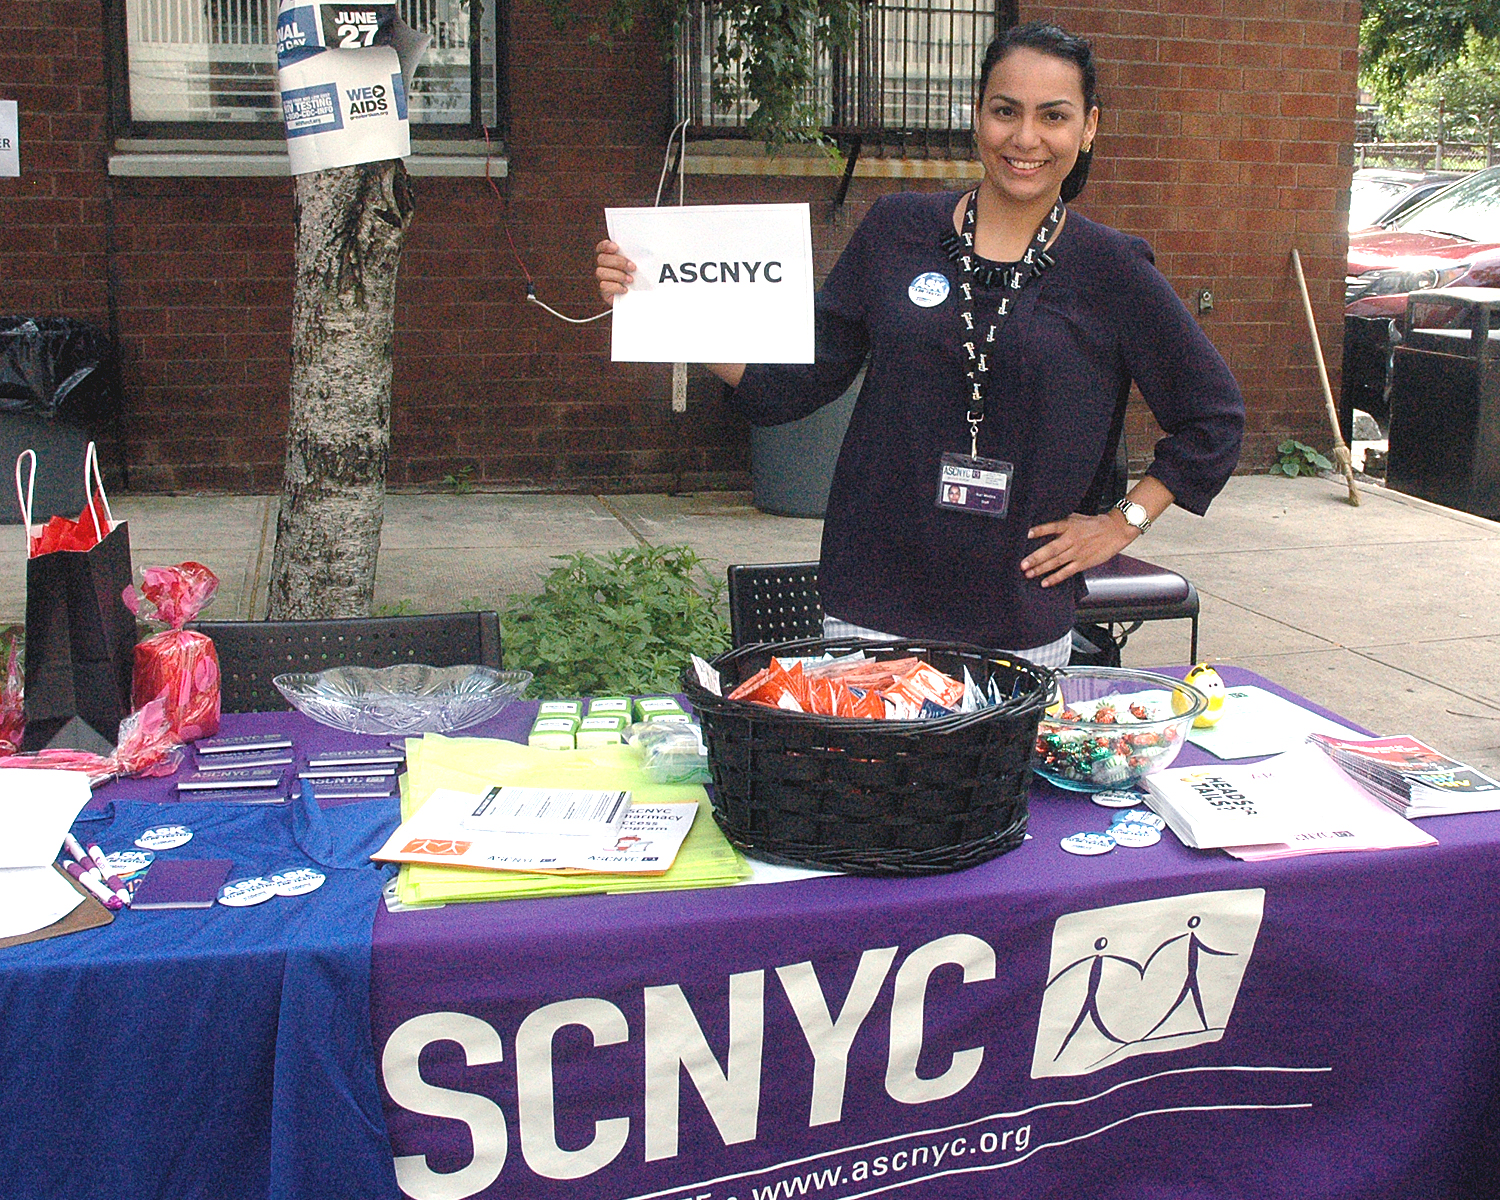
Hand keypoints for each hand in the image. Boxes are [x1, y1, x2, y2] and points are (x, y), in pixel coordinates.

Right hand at [595, 239, 634, 305]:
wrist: (638, 297)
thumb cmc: (638, 277)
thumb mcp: (639, 265)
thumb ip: (636, 257)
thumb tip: (645, 252)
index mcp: (609, 256)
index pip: (602, 247)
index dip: (606, 246)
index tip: (616, 247)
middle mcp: (603, 266)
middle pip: (602, 259)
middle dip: (618, 262)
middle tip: (633, 267)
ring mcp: (602, 279)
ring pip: (601, 272)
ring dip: (618, 275)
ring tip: (630, 280)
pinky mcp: (603, 291)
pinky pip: (604, 286)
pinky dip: (615, 287)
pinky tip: (625, 289)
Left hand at [1020, 511, 1136, 587]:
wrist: (1115, 530)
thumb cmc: (1094, 524)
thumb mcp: (1075, 518)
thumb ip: (1060, 523)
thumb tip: (1041, 527)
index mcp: (1068, 525)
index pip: (1051, 527)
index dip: (1038, 530)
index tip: (1026, 534)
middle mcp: (1071, 539)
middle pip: (1051, 549)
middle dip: (1035, 557)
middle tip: (1022, 564)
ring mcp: (1077, 552)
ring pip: (1056, 562)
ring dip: (1041, 569)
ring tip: (1028, 574)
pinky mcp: (1083, 562)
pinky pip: (1067, 572)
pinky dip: (1055, 578)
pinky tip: (1045, 582)